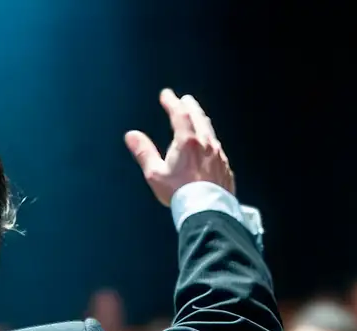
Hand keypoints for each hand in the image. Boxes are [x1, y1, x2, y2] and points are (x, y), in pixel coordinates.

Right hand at [125, 89, 235, 205]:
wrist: (207, 210)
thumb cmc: (179, 193)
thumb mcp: (155, 174)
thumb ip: (144, 152)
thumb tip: (131, 135)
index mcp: (187, 142)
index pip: (179, 115)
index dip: (172, 102)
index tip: (166, 94)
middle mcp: (206, 144)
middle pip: (199, 118)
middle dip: (190, 107)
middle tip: (185, 99)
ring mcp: (218, 155)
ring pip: (210, 131)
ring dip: (202, 121)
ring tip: (198, 117)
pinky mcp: (225, 167)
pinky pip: (217, 147)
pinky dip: (210, 139)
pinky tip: (209, 145)